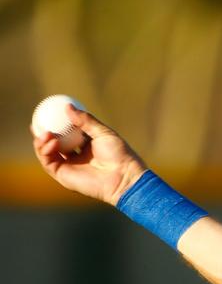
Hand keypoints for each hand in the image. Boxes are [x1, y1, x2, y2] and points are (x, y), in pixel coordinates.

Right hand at [32, 104, 147, 206]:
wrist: (123, 176)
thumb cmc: (118, 155)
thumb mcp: (103, 132)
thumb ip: (86, 120)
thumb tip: (67, 106)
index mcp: (86, 147)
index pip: (66, 135)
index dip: (55, 125)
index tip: (46, 113)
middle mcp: (76, 158)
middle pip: (53, 145)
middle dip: (41, 135)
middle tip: (36, 122)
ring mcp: (69, 167)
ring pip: (47, 154)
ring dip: (42, 142)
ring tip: (47, 133)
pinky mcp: (64, 177)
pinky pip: (48, 163)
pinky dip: (46, 152)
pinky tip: (52, 142)